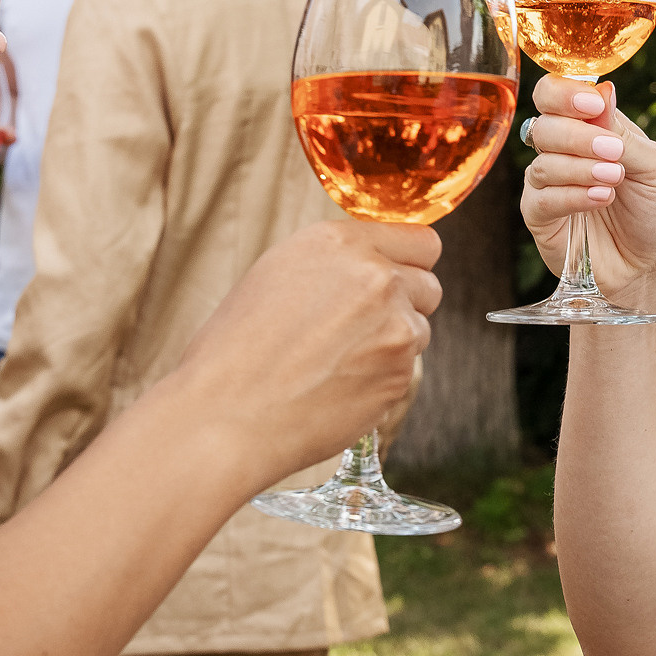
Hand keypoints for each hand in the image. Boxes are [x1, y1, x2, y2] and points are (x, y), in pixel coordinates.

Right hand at [168, 220, 442, 487]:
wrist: (226, 415)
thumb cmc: (235, 350)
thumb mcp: (278, 274)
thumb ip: (337, 263)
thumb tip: (376, 266)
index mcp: (340, 243)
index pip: (420, 240)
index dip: (408, 262)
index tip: (397, 277)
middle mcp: (377, 278)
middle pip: (429, 285)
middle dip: (405, 304)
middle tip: (360, 328)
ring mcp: (395, 329)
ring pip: (419, 332)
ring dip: (391, 344)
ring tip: (335, 362)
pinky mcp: (400, 377)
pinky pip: (404, 373)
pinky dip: (380, 380)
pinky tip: (335, 388)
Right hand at [518, 75, 655, 310]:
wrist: (647, 266)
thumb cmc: (654, 213)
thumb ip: (626, 133)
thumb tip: (603, 93)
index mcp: (590, 127)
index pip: (557, 93)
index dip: (566, 92)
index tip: (591, 103)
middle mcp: (563, 149)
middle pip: (544, 122)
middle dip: (577, 134)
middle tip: (613, 151)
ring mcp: (547, 182)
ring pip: (542, 161)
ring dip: (581, 168)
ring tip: (614, 180)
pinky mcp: (537, 215)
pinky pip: (541, 197)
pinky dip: (571, 195)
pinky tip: (599, 198)